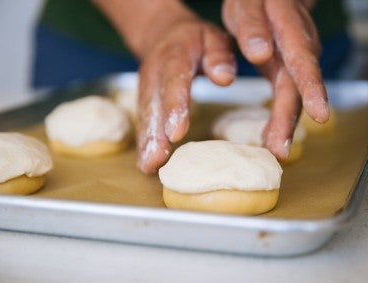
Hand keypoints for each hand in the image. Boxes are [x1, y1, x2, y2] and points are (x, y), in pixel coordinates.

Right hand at [137, 20, 235, 172]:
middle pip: (153, 104)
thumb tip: (224, 78)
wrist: (164, 34)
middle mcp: (155, 72)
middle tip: (156, 161)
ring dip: (146, 142)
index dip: (174, 107)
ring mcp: (146, 86)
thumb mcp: (213, 36)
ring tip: (149, 167)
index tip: (177, 132)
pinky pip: (143, 121)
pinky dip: (144, 142)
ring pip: (145, 116)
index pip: (174, 81)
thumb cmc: (196, 39)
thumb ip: (219, 54)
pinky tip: (147, 162)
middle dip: (154, 134)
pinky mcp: (144, 99)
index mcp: (175, 55)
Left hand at [223, 0, 328, 160]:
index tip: (319, 114)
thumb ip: (253, 26)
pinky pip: (287, 98)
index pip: (304, 62)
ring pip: (294, 98)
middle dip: (290, 121)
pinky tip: (272, 138)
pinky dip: (280, 119)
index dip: (312, 90)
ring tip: (276, 152)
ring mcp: (296, 63)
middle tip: (281, 150)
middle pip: (298, 89)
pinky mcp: (288, 72)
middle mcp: (300, 50)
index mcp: (291, 31)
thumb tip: (260, 53)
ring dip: (286, 126)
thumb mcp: (248, 4)